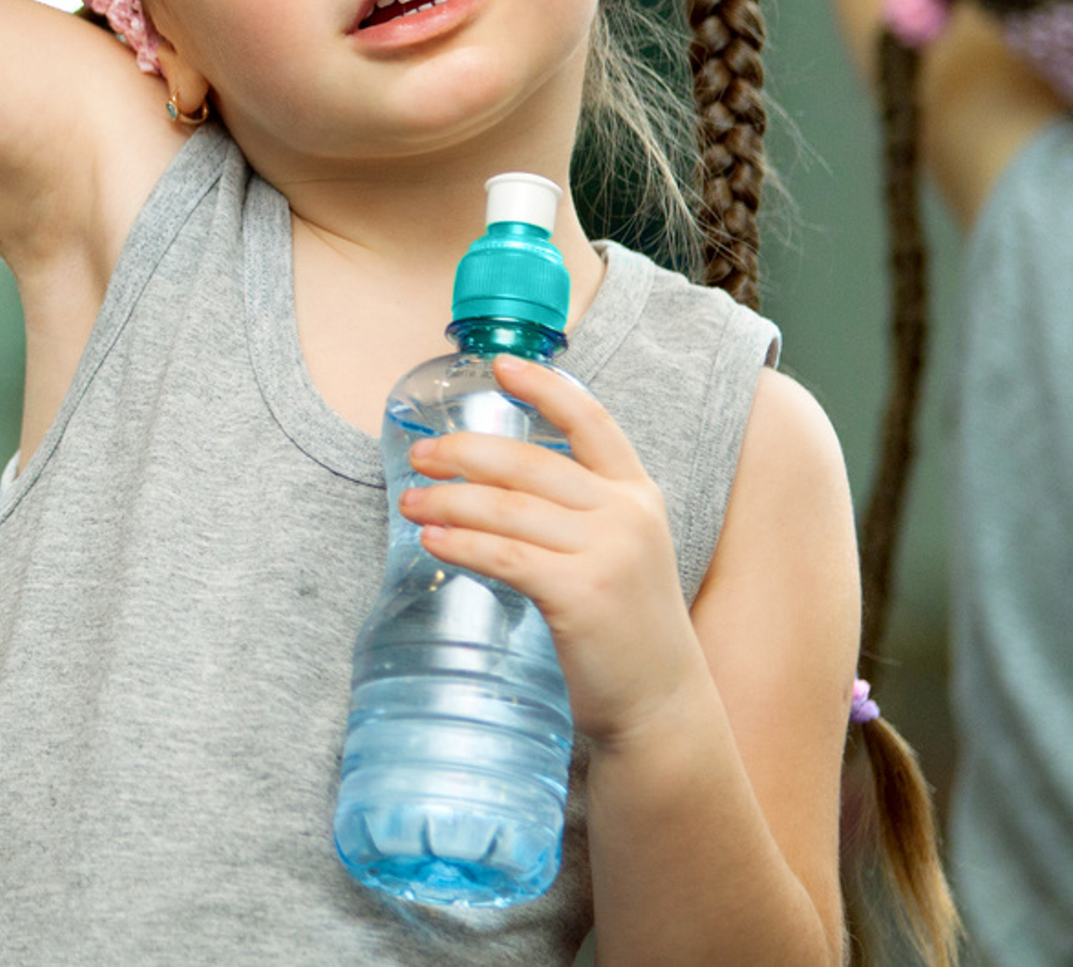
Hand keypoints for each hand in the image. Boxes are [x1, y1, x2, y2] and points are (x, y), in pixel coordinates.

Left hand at [398, 355, 710, 751]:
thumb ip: (580, 512)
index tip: (500, 365)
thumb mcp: (622, 551)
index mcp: (638, 494)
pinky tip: (431, 540)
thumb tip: (495, 481)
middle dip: (465, 452)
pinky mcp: (581, 594)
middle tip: (420, 456)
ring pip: (508, 507)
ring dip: (449, 499)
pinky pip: (504, 555)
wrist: (661, 707)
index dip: (545, 387)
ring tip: (410, 502)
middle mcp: (628, 514)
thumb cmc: (626, 630)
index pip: (591, 421)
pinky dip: (460, 543)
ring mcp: (607, 553)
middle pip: (530, 461)